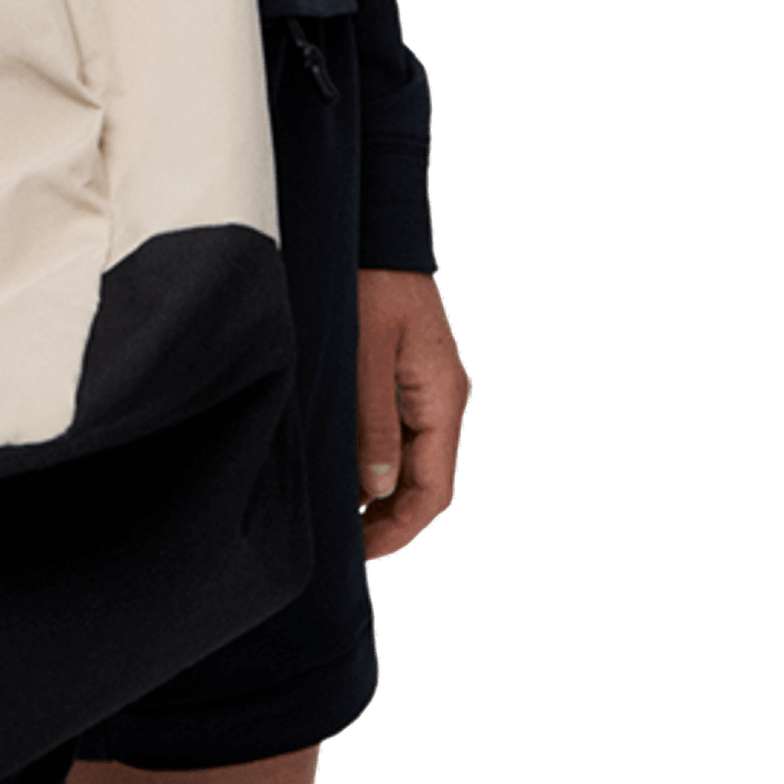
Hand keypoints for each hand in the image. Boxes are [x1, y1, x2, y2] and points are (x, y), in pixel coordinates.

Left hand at [356, 267, 472, 561]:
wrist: (378, 231)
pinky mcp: (410, 377)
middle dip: (390, 519)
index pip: (433, 489)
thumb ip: (373, 422)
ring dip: (383, 494)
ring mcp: (429, 389)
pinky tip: (346, 472)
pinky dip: (378, 463)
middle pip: (427, 482)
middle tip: (345, 545)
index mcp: (444, 398)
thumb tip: (378, 489)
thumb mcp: (367, 354)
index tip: (362, 552)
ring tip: (339, 517)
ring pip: (414, 462)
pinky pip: (402, 435)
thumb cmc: (372, 283)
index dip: (400, 528)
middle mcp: (444, 399)